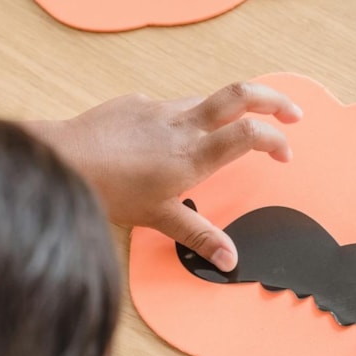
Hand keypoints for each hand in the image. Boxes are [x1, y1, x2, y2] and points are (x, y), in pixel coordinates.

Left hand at [25, 82, 302, 270]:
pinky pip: (170, 107)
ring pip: (207, 99)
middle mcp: (181, 125)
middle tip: (292, 113)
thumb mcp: (159, 219)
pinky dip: (183, 118)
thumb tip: (230, 260)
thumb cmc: (106, 190)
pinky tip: (169, 140)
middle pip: (241, 95)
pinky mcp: (137, 103)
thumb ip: (199, 236)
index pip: (250, 134)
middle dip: (274, 100)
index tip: (284, 153)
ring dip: (229, 110)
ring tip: (232, 130)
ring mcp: (159, 109)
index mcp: (193, 155)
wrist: (63, 159)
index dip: (275, 139)